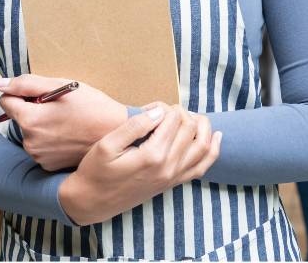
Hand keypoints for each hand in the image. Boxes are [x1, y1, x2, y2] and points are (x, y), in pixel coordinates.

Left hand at [0, 75, 126, 170]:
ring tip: (67, 122)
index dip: (22, 94)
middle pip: (19, 118)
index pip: (6, 101)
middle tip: (60, 108)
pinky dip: (49, 140)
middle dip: (34, 110)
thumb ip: (27, 84)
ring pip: (30, 132)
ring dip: (41, 125)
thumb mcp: (63, 86)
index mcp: (30, 120)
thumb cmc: (93, 107)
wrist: (116, 134)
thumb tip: (1, 84)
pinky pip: (40, 147)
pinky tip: (67, 135)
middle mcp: (30, 142)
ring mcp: (39, 156)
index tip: (41, 95)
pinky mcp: (48, 165)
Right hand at [58, 104, 221, 225]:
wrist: (92, 202)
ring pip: (204, 147)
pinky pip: (202, 167)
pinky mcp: (173, 183)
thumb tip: (159, 110)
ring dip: (203, 126)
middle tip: (165, 110)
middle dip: (182, 113)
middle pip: (191, 129)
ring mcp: (173, 177)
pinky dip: (212, 150)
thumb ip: (135, 125)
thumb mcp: (107, 144)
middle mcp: (169, 168)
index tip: (150, 106)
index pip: (174, 119)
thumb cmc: (96, 171)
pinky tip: (215, 137)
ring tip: (193, 116)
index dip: (165, 106)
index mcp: (153, 156)